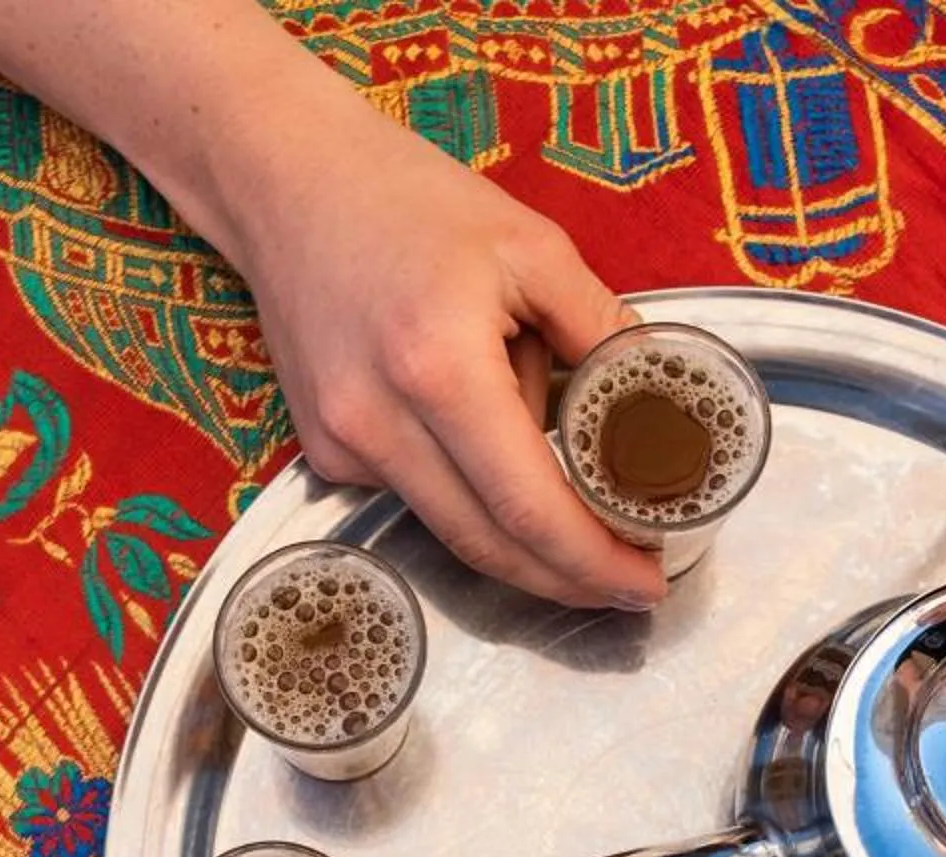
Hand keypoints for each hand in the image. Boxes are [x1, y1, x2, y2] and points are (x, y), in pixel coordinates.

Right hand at [203, 95, 668, 610]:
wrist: (289, 184)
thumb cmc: (412, 201)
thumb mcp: (533, 248)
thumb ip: (602, 333)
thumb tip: (656, 411)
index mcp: (441, 368)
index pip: (529, 508)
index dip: (593, 561)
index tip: (647, 584)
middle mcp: (380, 423)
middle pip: (489, 547)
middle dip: (567, 577)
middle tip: (629, 580)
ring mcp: (343, 446)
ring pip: (454, 532)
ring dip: (524, 540)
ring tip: (582, 519)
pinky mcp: (325, 451)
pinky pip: (417, 497)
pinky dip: (470, 494)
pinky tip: (488, 443)